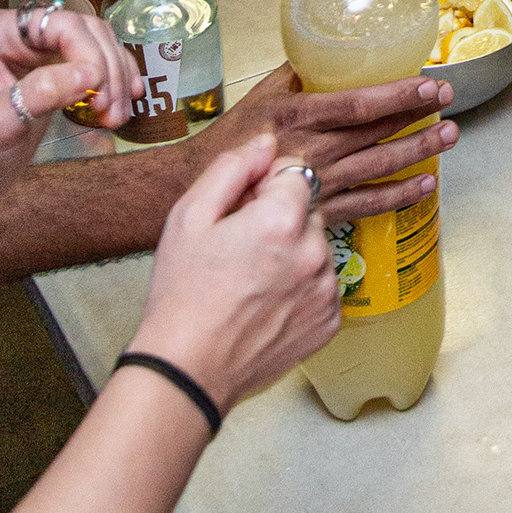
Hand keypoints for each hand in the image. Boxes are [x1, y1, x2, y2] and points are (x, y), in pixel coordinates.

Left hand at [0, 3, 138, 201]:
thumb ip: (40, 94)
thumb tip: (90, 76)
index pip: (58, 25)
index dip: (87, 52)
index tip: (98, 92)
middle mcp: (22, 30)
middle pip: (85, 31)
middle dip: (106, 70)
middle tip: (109, 111)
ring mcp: (43, 46)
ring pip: (99, 43)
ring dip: (116, 78)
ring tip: (114, 116)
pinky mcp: (59, 65)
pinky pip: (100, 60)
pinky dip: (118, 79)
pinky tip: (125, 101)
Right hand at [133, 132, 341, 414]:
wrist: (188, 369)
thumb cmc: (182, 294)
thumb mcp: (188, 216)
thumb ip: (232, 168)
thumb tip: (265, 143)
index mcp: (282, 219)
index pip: (295, 170)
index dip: (264, 185)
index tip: (241, 209)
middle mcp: (314, 251)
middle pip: (308, 209)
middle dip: (281, 218)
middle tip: (240, 248)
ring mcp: (326, 290)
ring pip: (316, 247)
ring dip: (293, 253)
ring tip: (250, 280)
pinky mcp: (329, 321)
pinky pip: (322, 285)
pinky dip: (301, 288)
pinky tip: (265, 303)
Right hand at [192, 65, 456, 223]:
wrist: (194, 193)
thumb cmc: (228, 142)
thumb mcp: (259, 96)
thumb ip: (296, 74)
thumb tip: (327, 47)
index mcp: (296, 118)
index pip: (358, 104)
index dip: (398, 94)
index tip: (428, 83)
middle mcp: (311, 152)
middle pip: (375, 133)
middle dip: (417, 116)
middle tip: (449, 101)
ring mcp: (318, 186)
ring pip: (378, 168)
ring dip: (418, 152)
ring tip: (449, 136)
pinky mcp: (319, 214)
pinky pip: (366, 206)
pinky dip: (399, 196)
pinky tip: (426, 185)